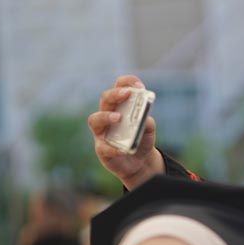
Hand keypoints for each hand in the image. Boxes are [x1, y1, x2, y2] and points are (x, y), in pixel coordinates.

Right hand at [88, 75, 164, 189]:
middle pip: (105, 99)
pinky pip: (103, 147)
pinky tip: (123, 150)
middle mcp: (107, 115)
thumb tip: (145, 118)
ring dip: (106, 117)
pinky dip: (113, 148)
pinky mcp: (102, 149)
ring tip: (118, 118)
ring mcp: (102, 132)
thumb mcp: (148, 130)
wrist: (141, 162)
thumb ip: (147, 123)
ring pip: (95, 120)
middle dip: (115, 94)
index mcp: (120, 105)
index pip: (119, 87)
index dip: (127, 83)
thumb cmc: (141, 139)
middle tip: (127, 93)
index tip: (139, 85)